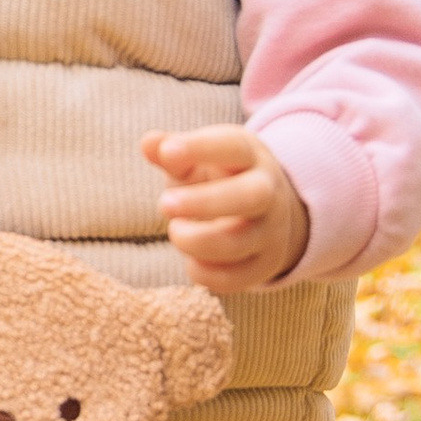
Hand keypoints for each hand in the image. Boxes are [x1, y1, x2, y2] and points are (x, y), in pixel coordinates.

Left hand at [143, 125, 309, 290]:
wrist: (266, 213)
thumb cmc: (220, 179)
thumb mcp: (199, 159)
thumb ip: (173, 152)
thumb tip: (150, 143)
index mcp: (250, 157)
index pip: (234, 147)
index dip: (201, 147)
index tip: (167, 151)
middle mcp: (268, 193)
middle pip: (251, 196)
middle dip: (206, 202)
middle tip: (164, 204)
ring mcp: (270, 231)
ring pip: (241, 242)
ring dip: (199, 241)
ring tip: (175, 231)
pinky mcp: (264, 266)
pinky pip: (237, 278)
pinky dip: (207, 274)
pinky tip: (191, 262)